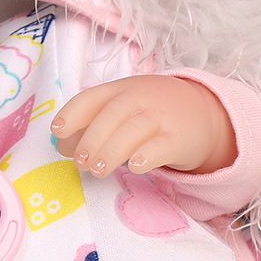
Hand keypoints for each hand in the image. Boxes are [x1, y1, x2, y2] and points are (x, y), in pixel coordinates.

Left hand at [50, 75, 236, 178]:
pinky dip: (146, 156)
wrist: (202, 112)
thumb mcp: (122, 109)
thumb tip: (64, 147)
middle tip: (81, 162)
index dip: (72, 114)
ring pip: (133, 130)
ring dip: (111, 151)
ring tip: (97, 170)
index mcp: (118, 90)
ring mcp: (160, 118)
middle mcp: (138, 99)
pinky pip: (161, 146)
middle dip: (92, 139)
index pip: (91, 98)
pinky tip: (135, 167)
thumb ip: (91, 125)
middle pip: (112, 115)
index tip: (58, 131)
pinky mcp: (179, 139)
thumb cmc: (150, 113)